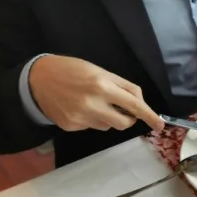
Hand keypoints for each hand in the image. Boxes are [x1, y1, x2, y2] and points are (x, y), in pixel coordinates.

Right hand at [29, 55, 163, 133]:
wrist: (37, 78)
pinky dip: (91, 119)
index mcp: (103, 86)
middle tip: (121, 109)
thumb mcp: (100, 71)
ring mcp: (81, 118)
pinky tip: (79, 107)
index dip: (149, 116)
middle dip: (127, 118)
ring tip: (92, 102)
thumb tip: (140, 104)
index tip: (160, 125)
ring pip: (108, 126)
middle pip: (124, 123)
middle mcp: (93, 104)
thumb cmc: (72, 70)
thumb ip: (123, 87)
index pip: (134, 106)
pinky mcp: (71, 126)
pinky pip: (92, 127)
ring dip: (107, 117)